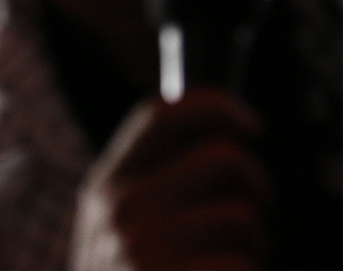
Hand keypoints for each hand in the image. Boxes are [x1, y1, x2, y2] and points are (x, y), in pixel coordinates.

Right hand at [69, 89, 270, 270]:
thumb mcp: (116, 226)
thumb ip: (151, 181)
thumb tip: (221, 132)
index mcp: (107, 183)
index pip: (163, 114)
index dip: (215, 106)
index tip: (249, 122)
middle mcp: (122, 206)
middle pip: (222, 156)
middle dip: (255, 183)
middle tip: (252, 209)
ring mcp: (147, 246)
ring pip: (243, 215)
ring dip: (251, 243)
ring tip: (223, 265)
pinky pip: (244, 264)